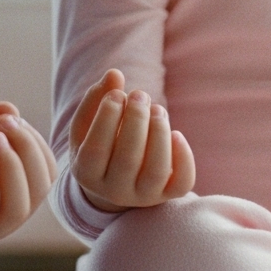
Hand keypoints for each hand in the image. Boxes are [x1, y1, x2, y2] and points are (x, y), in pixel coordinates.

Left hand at [0, 103, 54, 249]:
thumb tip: (10, 107)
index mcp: (17, 194)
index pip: (45, 172)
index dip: (35, 143)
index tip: (11, 118)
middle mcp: (8, 216)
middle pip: (38, 189)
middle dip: (27, 151)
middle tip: (4, 125)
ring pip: (17, 208)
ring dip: (12, 168)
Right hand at [71, 69, 194, 212]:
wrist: (115, 181)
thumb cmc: (100, 143)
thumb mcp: (89, 124)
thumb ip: (97, 98)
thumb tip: (115, 74)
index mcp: (86, 173)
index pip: (96, 149)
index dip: (107, 118)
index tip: (117, 93)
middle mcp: (114, 191)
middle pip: (128, 159)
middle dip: (137, 120)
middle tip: (140, 94)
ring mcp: (142, 196)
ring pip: (156, 171)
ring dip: (159, 133)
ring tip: (157, 108)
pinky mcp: (167, 195)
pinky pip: (182, 183)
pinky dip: (184, 157)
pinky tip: (177, 133)